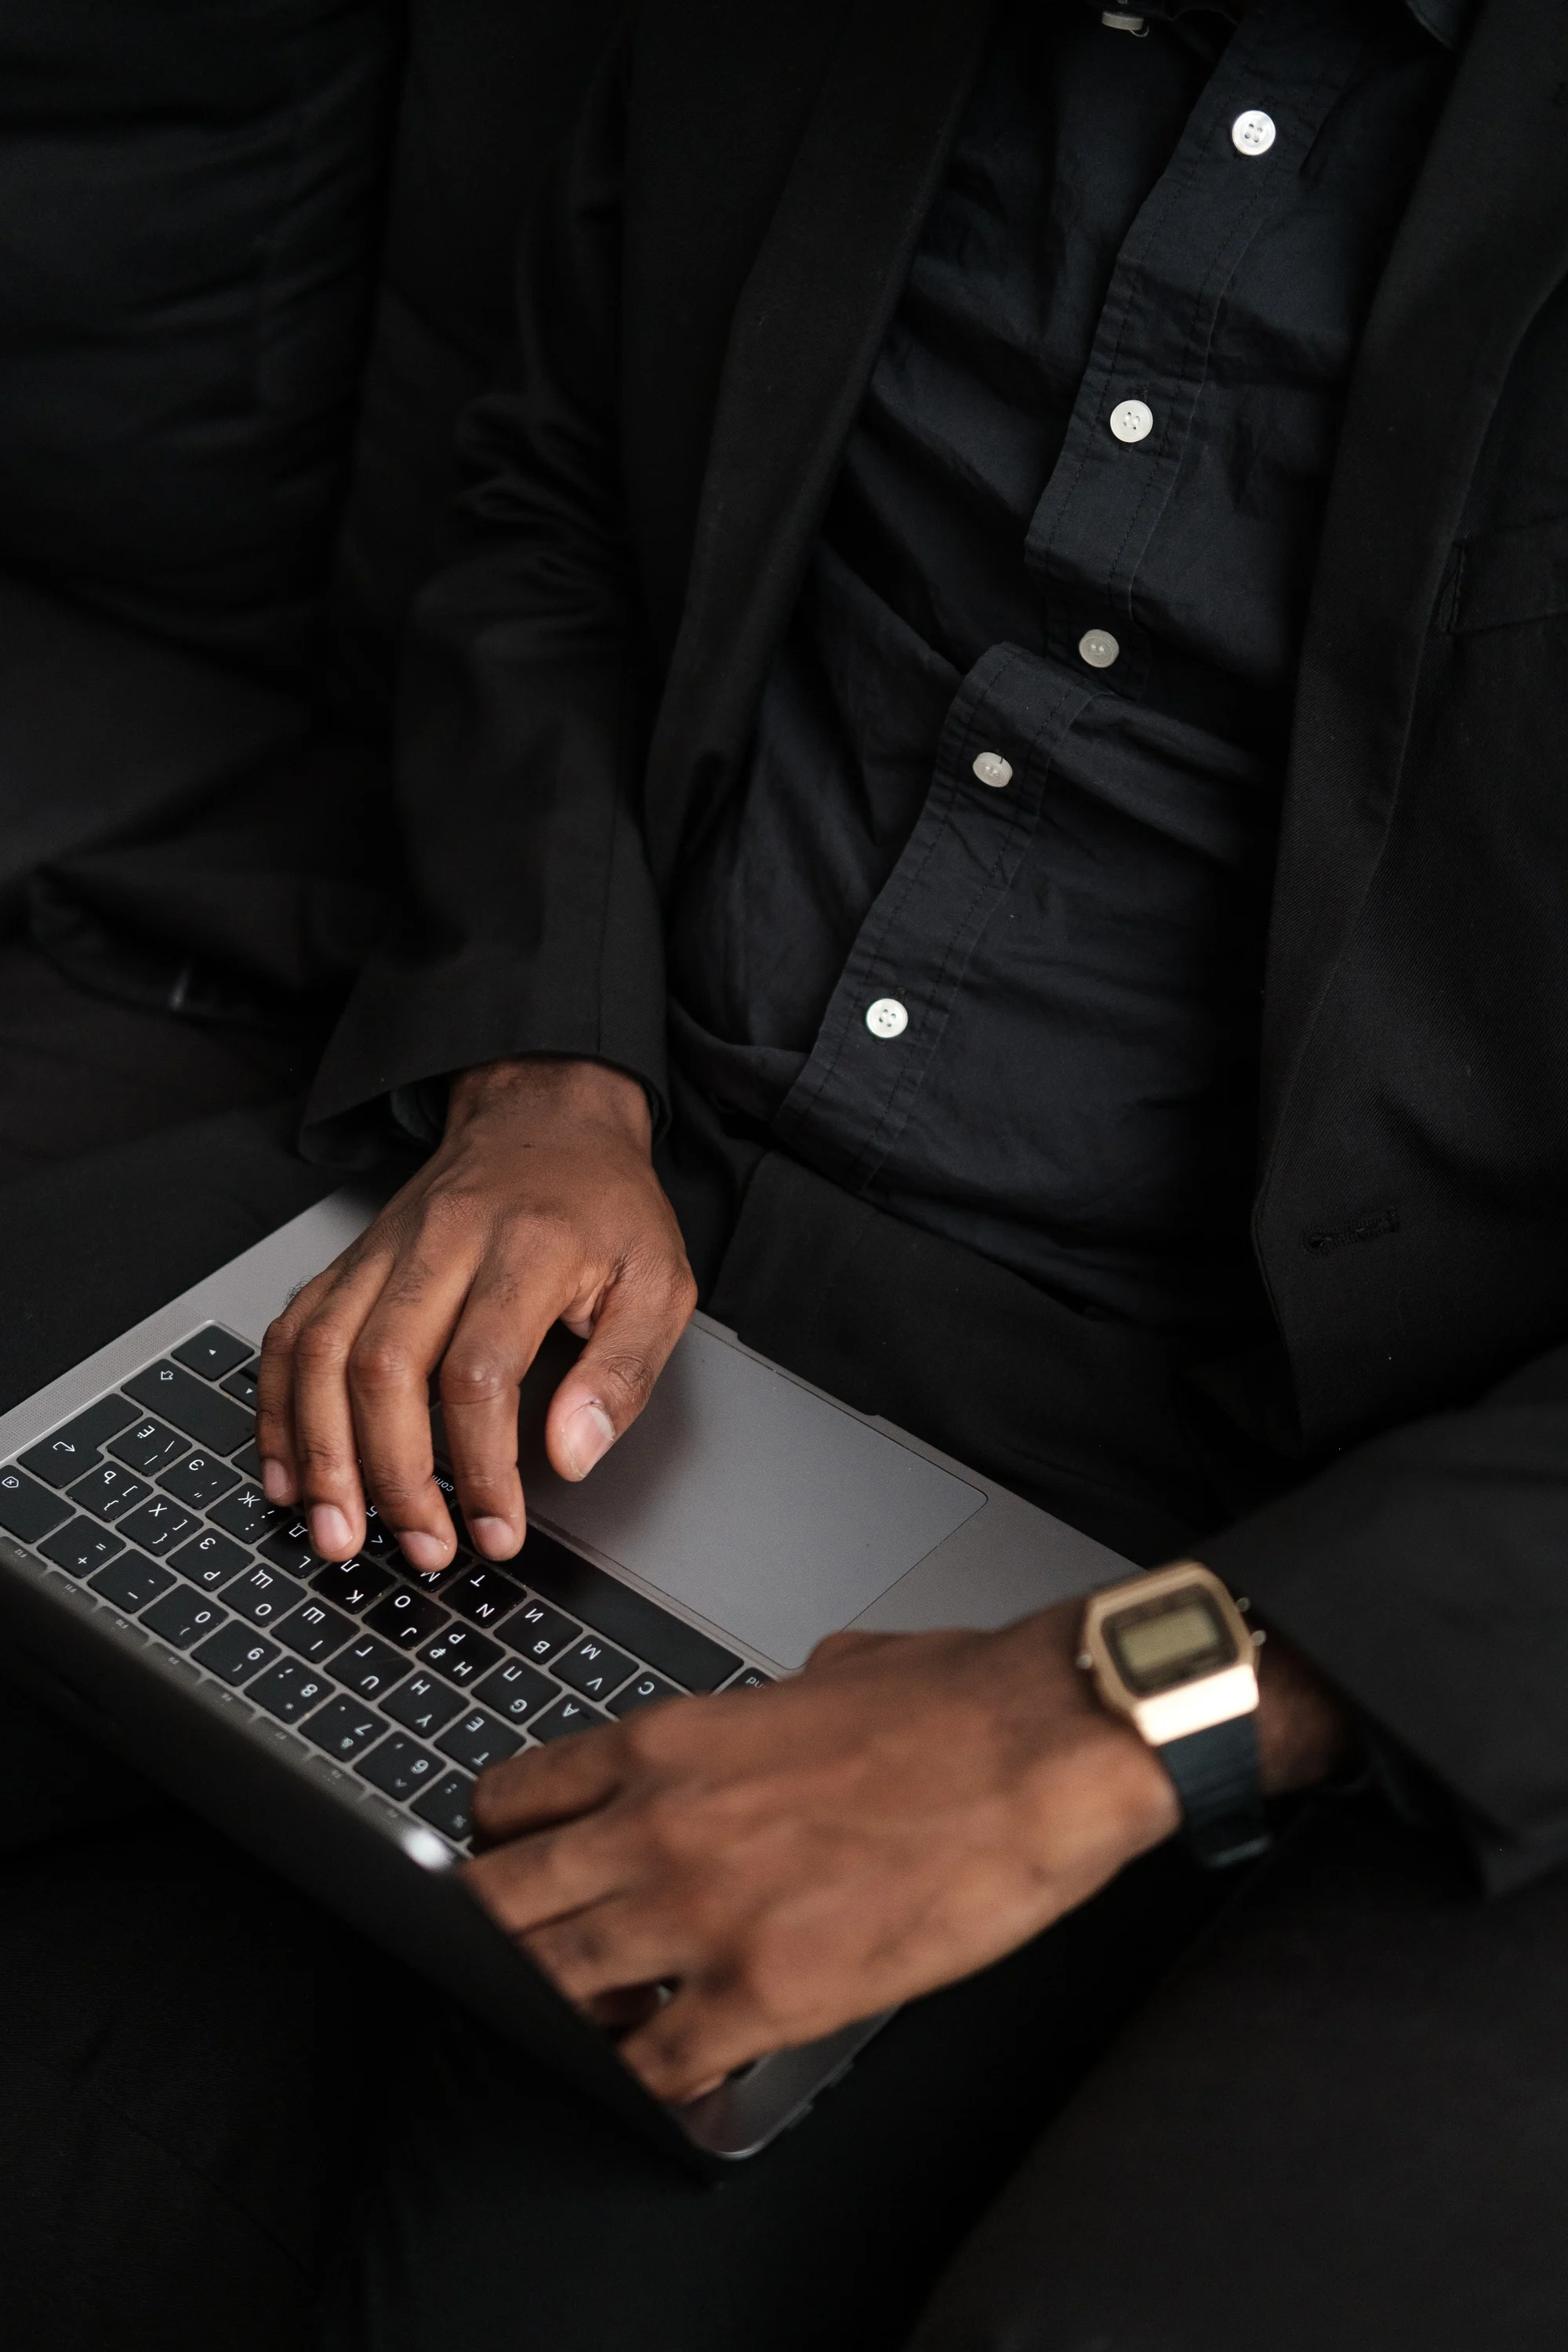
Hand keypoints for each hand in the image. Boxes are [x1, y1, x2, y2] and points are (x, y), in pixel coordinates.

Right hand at [255, 1056, 695, 1570]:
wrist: (547, 1116)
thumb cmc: (605, 1207)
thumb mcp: (659, 1282)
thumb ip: (623, 1373)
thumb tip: (571, 1455)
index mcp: (524, 1250)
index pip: (481, 1373)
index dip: (481, 1467)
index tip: (496, 1530)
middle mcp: (440, 1244)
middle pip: (384, 1368)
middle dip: (392, 1476)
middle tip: (421, 1547)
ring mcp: (384, 1250)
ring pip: (322, 1352)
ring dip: (320, 1454)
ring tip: (336, 1531)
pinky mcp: (350, 1261)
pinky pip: (292, 1333)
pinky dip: (278, 1408)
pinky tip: (288, 1473)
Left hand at [465, 1601, 1182, 2102]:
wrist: (1044, 1745)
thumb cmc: (955, 1701)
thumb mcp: (826, 1669)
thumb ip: (765, 1704)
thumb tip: (777, 1708)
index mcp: (666, 1741)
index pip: (510, 1801)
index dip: (502, 1848)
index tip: (517, 1870)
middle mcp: (659, 1825)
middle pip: (497, 1902)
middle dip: (497, 1936)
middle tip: (528, 1959)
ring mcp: (701, 1915)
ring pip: (550, 1990)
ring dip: (562, 2016)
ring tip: (598, 2023)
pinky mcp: (767, 1994)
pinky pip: (654, 2070)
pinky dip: (648, 2084)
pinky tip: (671, 2079)